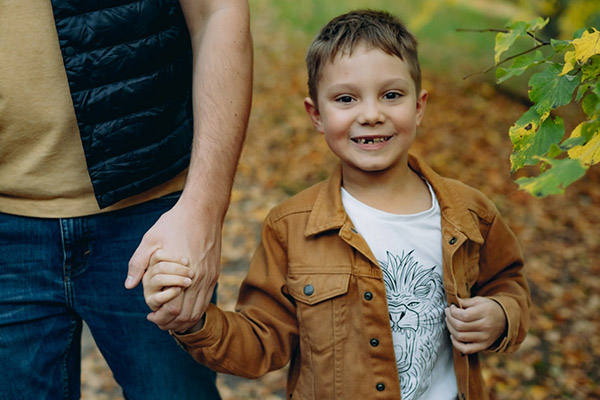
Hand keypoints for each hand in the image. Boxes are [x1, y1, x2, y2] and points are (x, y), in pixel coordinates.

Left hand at [126, 197, 221, 331]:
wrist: (203, 210)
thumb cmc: (175, 223)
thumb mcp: (150, 239)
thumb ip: (138, 263)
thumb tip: (129, 285)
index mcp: (182, 274)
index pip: (174, 310)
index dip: (162, 318)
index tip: (151, 316)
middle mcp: (199, 279)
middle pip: (188, 315)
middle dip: (172, 324)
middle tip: (158, 322)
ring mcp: (209, 277)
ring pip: (199, 310)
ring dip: (185, 319)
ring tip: (170, 319)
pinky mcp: (214, 273)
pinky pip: (207, 300)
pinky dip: (196, 310)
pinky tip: (184, 307)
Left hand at [445, 296, 506, 353]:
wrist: (505, 320)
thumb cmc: (489, 309)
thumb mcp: (479, 300)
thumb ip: (465, 301)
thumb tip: (452, 303)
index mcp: (485, 313)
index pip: (464, 315)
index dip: (453, 312)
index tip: (450, 308)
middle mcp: (485, 326)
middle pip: (460, 326)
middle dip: (449, 319)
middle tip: (448, 313)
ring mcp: (484, 338)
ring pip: (460, 337)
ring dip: (450, 329)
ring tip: (450, 322)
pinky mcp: (483, 346)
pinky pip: (466, 349)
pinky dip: (456, 344)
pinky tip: (453, 335)